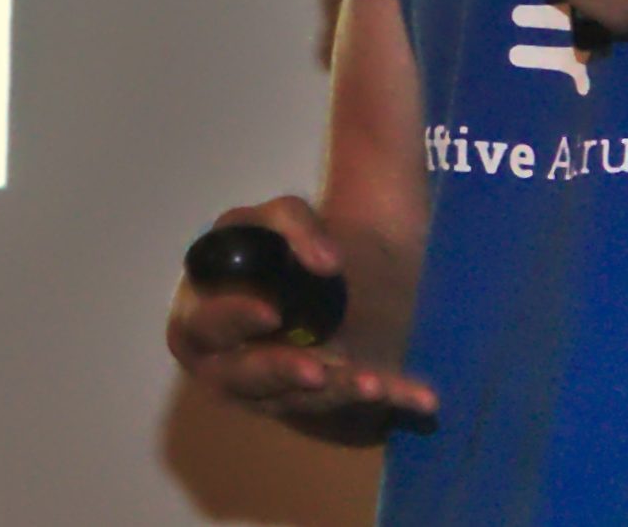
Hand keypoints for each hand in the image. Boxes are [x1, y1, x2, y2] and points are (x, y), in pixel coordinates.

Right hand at [161, 195, 436, 442]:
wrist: (332, 266)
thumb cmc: (281, 244)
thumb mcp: (279, 216)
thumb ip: (293, 224)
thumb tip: (326, 263)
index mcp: (205, 313)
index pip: (204, 326)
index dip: (232, 321)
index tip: (270, 312)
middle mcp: (232, 362)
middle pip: (242, 381)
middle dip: (278, 373)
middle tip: (313, 370)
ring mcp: (278, 389)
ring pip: (299, 401)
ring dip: (337, 394)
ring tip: (373, 383)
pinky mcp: (324, 399)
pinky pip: (357, 410)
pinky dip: (392, 400)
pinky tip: (424, 399)